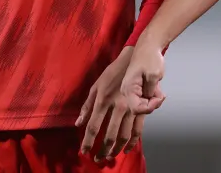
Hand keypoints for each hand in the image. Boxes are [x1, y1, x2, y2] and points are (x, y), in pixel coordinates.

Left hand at [76, 47, 144, 161]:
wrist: (133, 60)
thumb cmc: (112, 72)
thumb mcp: (95, 86)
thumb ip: (86, 106)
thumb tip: (78, 123)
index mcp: (103, 101)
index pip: (93, 127)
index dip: (87, 142)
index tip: (84, 152)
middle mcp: (117, 107)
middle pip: (109, 136)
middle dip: (102, 151)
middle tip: (97, 159)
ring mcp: (131, 109)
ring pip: (124, 136)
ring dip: (116, 150)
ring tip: (110, 156)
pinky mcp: (142, 109)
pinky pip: (137, 131)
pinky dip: (132, 143)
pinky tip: (126, 149)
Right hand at [119, 39, 166, 115]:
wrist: (148, 46)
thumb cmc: (149, 57)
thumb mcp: (154, 75)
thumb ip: (151, 92)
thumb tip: (150, 101)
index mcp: (128, 88)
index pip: (137, 109)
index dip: (150, 107)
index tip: (158, 98)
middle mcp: (127, 91)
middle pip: (140, 108)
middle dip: (152, 102)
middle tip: (160, 92)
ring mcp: (131, 90)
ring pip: (143, 104)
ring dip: (153, 98)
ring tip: (157, 86)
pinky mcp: (136, 89)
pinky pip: (144, 98)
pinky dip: (152, 95)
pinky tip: (155, 86)